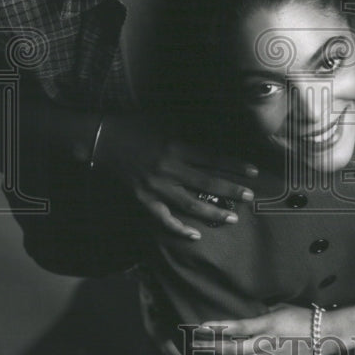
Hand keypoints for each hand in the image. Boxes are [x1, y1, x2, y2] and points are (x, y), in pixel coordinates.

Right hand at [94, 114, 256, 239]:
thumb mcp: (164, 119)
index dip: (234, 166)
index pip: (212, 158)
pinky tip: (195, 235)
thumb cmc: (135, 126)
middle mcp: (168, 168)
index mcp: (176, 146)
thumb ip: (188, 128)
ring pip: (190, 204)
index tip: (253, 172)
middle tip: (250, 197)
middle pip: (207, 183)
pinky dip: (179, 228)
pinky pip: (163, 219)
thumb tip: (215, 129)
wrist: (102, 140)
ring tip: (232, 218)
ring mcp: (155, 187)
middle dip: (231, 191)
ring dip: (213, 213)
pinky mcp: (143, 200)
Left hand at [190, 305, 319, 354]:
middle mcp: (267, 344)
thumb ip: (259, 314)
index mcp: (268, 325)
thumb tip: (240, 317)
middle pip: (232, 350)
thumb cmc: (302, 317)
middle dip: (209, 348)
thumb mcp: (279, 309)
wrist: (326, 336)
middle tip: (193, 346)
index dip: (216, 328)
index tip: (200, 327)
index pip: (236, 327)